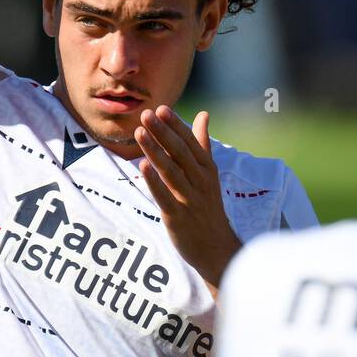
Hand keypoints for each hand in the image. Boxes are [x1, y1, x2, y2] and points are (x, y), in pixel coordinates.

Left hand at [134, 106, 240, 296]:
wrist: (216, 248)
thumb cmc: (208, 205)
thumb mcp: (208, 173)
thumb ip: (202, 143)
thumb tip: (203, 113)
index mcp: (206, 169)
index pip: (190, 142)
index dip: (175, 125)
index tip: (161, 108)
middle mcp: (200, 181)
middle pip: (180, 153)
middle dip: (163, 133)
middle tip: (146, 114)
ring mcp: (190, 199)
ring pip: (171, 171)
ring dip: (155, 151)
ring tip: (139, 133)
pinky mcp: (178, 216)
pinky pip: (165, 196)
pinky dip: (154, 181)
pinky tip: (142, 166)